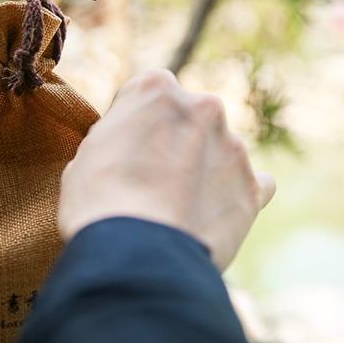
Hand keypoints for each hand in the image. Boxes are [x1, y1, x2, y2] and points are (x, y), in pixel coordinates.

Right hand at [59, 69, 275, 269]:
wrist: (137, 254)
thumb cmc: (99, 203)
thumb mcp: (87, 155)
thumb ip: (117, 138)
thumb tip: (126, 151)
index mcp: (156, 88)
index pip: (149, 91)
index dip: (136, 121)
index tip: (125, 148)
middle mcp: (203, 106)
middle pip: (191, 118)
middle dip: (176, 142)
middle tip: (152, 181)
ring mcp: (234, 145)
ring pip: (221, 151)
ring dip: (204, 171)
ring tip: (177, 210)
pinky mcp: (252, 186)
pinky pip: (256, 184)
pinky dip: (240, 194)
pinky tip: (217, 214)